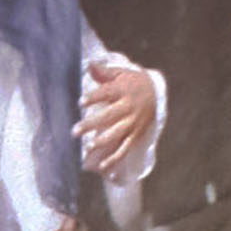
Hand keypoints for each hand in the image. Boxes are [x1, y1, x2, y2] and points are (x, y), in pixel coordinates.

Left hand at [80, 49, 164, 184]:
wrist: (156, 93)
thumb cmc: (131, 82)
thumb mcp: (120, 74)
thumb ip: (104, 73)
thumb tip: (89, 64)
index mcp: (123, 90)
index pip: (107, 93)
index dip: (94, 97)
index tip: (81, 101)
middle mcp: (129, 108)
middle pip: (110, 116)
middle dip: (92, 124)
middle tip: (75, 131)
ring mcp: (133, 123)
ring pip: (117, 133)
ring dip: (103, 141)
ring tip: (88, 147)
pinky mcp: (135, 135)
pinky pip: (125, 148)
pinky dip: (115, 158)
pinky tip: (103, 167)